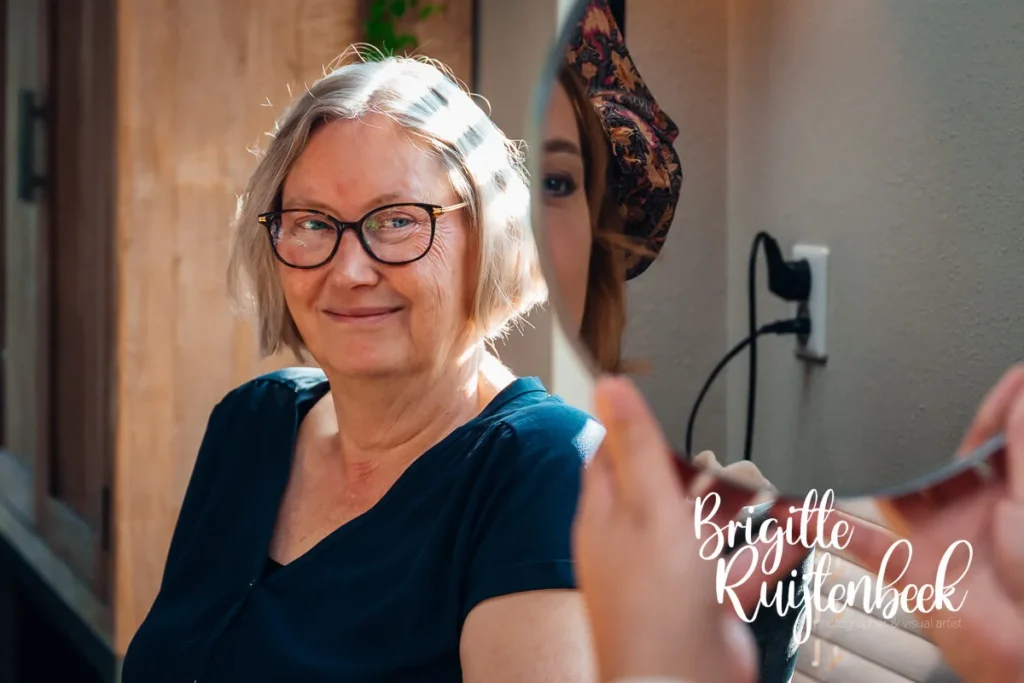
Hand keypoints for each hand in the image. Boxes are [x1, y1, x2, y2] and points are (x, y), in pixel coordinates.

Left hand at [572, 377, 808, 682]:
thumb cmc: (653, 604)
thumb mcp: (649, 506)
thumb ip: (637, 446)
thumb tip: (608, 386)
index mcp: (610, 514)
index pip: (613, 454)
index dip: (634, 425)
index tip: (663, 397)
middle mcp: (639, 542)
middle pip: (668, 486)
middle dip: (700, 459)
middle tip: (732, 432)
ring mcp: (676, 573)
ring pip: (709, 523)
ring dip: (739, 500)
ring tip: (770, 470)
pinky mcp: (711, 600)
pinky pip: (746, 564)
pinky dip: (773, 546)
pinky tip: (801, 527)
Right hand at [840, 365, 1023, 682]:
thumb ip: (1020, 445)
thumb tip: (1021, 390)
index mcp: (1006, 497)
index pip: (993, 442)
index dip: (992, 411)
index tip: (1000, 377)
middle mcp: (969, 515)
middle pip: (938, 463)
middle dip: (926, 438)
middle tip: (914, 402)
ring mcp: (936, 539)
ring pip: (894, 493)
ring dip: (871, 471)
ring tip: (848, 438)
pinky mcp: (907, 568)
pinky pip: (858, 540)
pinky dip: (826, 525)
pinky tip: (803, 509)